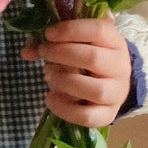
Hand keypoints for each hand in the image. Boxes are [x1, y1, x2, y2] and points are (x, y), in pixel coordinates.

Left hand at [22, 13, 131, 127]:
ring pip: (95, 90)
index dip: (71, 30)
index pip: (98, 30)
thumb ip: (52, 42)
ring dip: (66, 82)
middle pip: (93, 58)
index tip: (48, 34)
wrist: (112, 84)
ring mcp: (116, 93)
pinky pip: (88, 116)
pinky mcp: (108, 114)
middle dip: (61, 54)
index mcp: (115, 42)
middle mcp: (120, 67)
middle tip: (44, 52)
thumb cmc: (88, 58)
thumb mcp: (77, 42)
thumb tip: (27, 52)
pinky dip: (65, 109)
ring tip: (49, 76)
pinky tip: (50, 98)